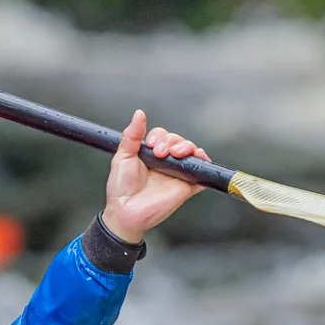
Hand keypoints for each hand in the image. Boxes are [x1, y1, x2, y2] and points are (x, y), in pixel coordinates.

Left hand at [102, 109, 208, 244]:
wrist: (124, 210)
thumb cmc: (121, 187)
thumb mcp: (122, 156)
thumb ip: (132, 135)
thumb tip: (139, 114)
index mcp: (152, 154)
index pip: (164, 136)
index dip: (161, 136)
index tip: (152, 145)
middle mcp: (166, 163)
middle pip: (179, 141)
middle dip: (173, 140)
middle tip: (161, 153)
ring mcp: (177, 174)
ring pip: (191, 152)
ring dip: (187, 146)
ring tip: (176, 153)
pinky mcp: (186, 187)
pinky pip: (202, 173)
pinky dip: (204, 163)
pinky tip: (198, 157)